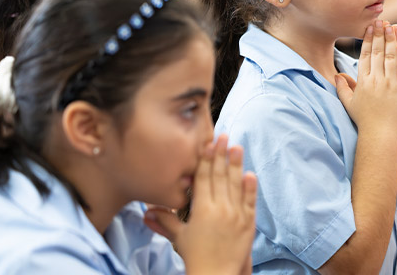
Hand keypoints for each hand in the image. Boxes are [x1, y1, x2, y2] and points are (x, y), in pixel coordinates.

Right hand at [143, 135, 256, 274]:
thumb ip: (165, 221)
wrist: (216, 274)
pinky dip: (250, 187)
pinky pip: (250, 200)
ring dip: (236, 164)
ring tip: (237, 147)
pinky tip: (250, 174)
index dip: (206, 159)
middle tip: (223, 136)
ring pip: (236, 184)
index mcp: (203, 209)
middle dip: (221, 155)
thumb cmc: (196, 257)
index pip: (204, 178)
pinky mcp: (249, 222)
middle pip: (220, 176)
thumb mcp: (179, 238)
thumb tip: (146, 211)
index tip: (208, 143)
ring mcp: (237, 214)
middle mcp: (221, 208)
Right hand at [336, 20, 396, 134]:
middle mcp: (376, 80)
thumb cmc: (364, 120)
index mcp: (363, 82)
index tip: (369, 28)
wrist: (380, 135)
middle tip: (381, 20)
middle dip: (380, 34)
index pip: (365, 55)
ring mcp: (390, 84)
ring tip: (392, 26)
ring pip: (391, 57)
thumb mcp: (349, 103)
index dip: (368, 40)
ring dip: (392, 40)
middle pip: (378, 52)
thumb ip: (343, 88)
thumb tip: (337, 76)